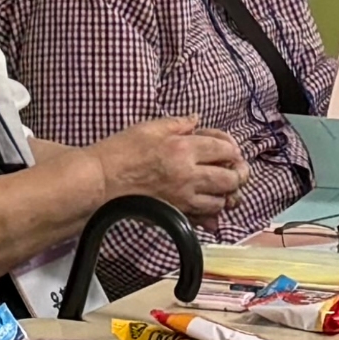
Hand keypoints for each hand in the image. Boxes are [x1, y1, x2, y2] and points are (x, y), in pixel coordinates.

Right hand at [96, 116, 246, 218]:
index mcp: (184, 149)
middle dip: (239, 174)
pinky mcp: (174, 213)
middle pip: (230, 179)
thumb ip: (179, 124)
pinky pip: (202, 219)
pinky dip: (211, 215)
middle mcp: (188, 176)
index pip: (225, 149)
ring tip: (223, 188)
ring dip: (227, 194)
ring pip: (220, 202)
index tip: (228, 149)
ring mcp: (182, 198)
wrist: (100, 181)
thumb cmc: (120, 152)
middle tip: (235, 170)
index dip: (232, 148)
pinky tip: (211, 210)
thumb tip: (197, 120)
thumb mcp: (150, 128)